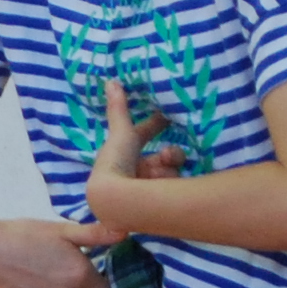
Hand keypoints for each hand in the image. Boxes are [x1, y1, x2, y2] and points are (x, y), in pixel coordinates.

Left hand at [87, 80, 189, 236]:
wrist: (116, 201)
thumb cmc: (115, 164)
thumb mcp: (121, 134)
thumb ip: (119, 108)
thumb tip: (110, 81)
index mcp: (123, 157)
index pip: (142, 136)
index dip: (155, 125)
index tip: (168, 114)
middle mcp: (135, 175)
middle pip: (163, 159)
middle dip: (171, 154)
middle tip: (170, 155)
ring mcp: (146, 192)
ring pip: (171, 173)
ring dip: (171, 169)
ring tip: (168, 169)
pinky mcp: (158, 206)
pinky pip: (175, 189)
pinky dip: (175, 185)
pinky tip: (174, 186)